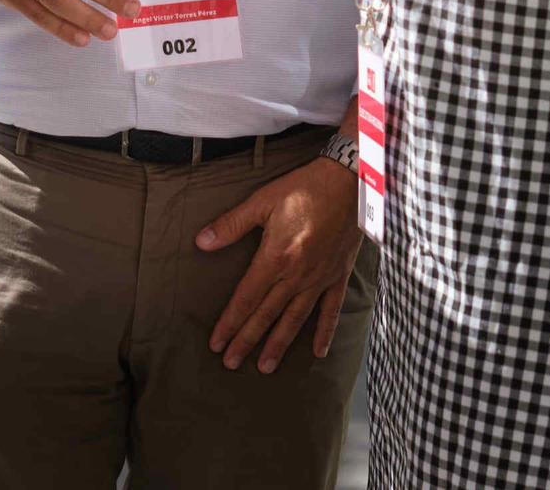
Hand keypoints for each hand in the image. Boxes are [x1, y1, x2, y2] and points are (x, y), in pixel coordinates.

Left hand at [197, 157, 362, 372]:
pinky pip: (331, 310)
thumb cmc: (304, 188)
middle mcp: (297, 275)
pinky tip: (318, 352)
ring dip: (279, 344)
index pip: (247, 298)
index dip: (230, 323)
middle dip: (247, 341)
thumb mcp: (262, 201)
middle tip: (231, 365)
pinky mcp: (338, 275)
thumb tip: (201, 242)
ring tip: (265, 367)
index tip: (217, 344)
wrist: (348, 182)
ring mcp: (319, 278)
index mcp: (276, 257)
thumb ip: (231, 225)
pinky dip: (324, 332)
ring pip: (295, 319)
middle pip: (267, 315)